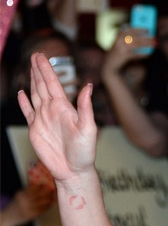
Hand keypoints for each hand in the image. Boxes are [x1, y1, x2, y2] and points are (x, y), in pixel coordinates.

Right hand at [13, 184, 55, 221]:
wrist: (8, 218)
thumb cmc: (16, 205)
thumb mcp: (19, 196)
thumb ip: (27, 191)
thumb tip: (40, 185)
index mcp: (21, 195)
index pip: (33, 188)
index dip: (41, 186)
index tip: (45, 184)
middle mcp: (24, 201)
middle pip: (39, 195)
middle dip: (47, 192)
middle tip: (52, 190)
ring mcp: (28, 209)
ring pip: (42, 202)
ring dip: (49, 199)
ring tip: (52, 197)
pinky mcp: (31, 216)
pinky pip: (42, 210)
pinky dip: (47, 207)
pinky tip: (50, 205)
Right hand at [18, 53, 97, 183]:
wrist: (73, 170)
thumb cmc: (85, 152)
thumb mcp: (88, 128)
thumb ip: (86, 107)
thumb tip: (89, 85)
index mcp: (65, 108)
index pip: (53, 84)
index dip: (46, 69)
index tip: (42, 55)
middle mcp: (53, 110)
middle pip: (43, 85)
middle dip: (39, 70)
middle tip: (36, 55)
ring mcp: (44, 119)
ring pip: (36, 94)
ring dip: (33, 81)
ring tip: (31, 68)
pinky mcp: (35, 129)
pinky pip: (28, 112)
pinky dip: (24, 102)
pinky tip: (22, 93)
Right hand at [102, 28, 154, 75]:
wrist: (108, 64)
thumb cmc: (119, 52)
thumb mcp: (123, 43)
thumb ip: (132, 38)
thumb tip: (147, 36)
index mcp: (119, 33)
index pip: (131, 28)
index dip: (140, 29)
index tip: (149, 29)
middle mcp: (118, 39)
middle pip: (135, 36)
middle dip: (146, 38)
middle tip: (155, 38)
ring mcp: (120, 47)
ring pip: (136, 44)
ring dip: (147, 44)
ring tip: (154, 45)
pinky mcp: (122, 56)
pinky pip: (135, 54)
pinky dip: (142, 54)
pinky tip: (148, 54)